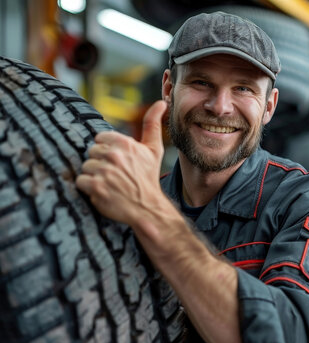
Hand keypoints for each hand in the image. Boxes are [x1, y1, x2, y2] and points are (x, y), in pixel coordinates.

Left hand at [76, 100, 167, 225]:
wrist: (148, 207)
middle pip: (91, 153)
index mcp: (125, 143)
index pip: (100, 140)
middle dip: (100, 163)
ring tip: (109, 184)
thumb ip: (153, 124)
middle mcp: (114, 156)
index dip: (107, 151)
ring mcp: (104, 172)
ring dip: (94, 176)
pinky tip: (102, 191)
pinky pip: (80, 181)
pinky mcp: (96, 187)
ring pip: (85, 167)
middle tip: (115, 175)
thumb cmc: (148, 178)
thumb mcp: (153, 150)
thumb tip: (161, 102)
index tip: (118, 162)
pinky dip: (88, 188)